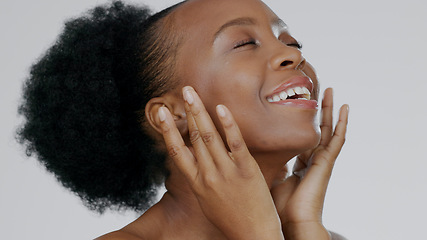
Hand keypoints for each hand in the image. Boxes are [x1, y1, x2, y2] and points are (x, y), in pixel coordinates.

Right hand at [158, 86, 283, 239]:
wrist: (254, 236)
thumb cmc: (231, 219)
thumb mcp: (207, 200)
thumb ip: (201, 178)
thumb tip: (196, 159)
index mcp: (196, 183)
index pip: (176, 152)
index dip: (167, 130)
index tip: (160, 113)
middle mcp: (208, 175)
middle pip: (194, 137)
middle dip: (188, 111)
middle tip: (184, 90)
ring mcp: (227, 172)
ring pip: (209, 136)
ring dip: (200, 112)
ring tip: (193, 93)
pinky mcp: (246, 171)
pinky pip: (235, 143)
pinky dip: (228, 124)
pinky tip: (221, 108)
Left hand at [270, 88, 348, 239]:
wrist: (290, 222)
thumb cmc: (279, 207)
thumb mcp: (271, 179)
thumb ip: (270, 165)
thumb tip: (260, 154)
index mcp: (300, 165)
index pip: (303, 139)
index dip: (302, 124)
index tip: (299, 108)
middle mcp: (313, 160)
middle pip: (317, 129)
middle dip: (317, 110)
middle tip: (317, 90)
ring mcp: (321, 161)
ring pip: (328, 130)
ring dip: (329, 110)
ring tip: (329, 90)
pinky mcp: (326, 163)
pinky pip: (337, 140)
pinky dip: (342, 124)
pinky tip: (344, 109)